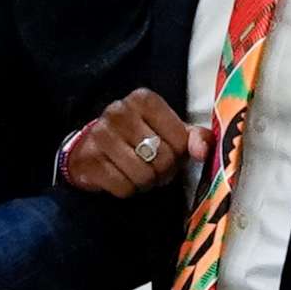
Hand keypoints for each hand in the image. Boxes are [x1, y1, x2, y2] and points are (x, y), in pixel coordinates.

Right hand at [61, 90, 206, 195]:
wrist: (90, 147)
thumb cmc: (137, 138)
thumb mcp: (169, 130)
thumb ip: (194, 137)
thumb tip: (202, 152)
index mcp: (144, 99)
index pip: (179, 140)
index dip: (178, 156)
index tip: (167, 154)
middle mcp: (119, 111)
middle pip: (162, 159)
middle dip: (162, 172)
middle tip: (153, 168)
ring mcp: (100, 135)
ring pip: (143, 176)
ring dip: (145, 183)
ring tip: (138, 173)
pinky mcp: (88, 160)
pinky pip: (123, 188)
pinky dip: (127, 190)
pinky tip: (121, 178)